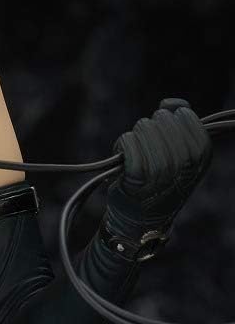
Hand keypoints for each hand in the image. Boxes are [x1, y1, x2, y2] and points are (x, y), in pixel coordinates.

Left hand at [105, 97, 211, 234]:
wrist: (141, 220)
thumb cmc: (159, 181)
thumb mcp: (180, 153)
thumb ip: (181, 122)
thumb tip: (171, 104)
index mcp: (202, 156)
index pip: (186, 117)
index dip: (172, 118)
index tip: (165, 135)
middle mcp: (186, 163)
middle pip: (162, 119)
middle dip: (151, 128)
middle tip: (147, 148)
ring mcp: (163, 169)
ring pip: (143, 127)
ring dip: (135, 137)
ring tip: (135, 155)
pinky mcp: (138, 175)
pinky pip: (128, 141)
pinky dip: (122, 144)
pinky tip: (123, 156)